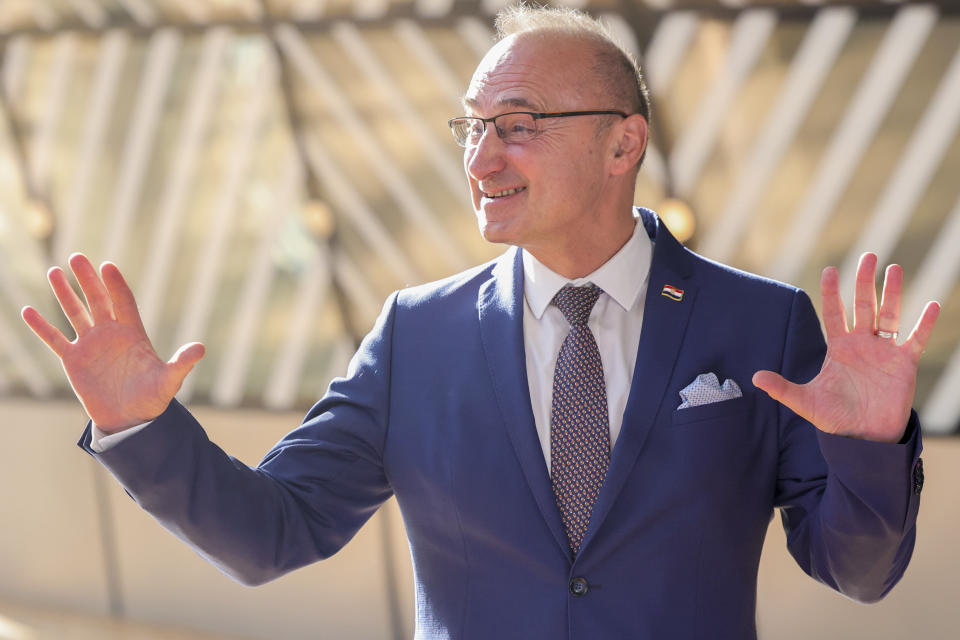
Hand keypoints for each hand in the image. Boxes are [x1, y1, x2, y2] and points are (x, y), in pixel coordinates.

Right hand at [21, 253, 204, 432]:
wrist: (132, 419)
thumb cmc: (153, 398)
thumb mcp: (169, 380)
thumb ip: (181, 363)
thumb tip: (201, 349)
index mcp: (133, 333)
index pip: (123, 302)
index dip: (116, 285)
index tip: (108, 266)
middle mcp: (111, 334)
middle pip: (97, 300)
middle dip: (88, 279)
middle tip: (77, 257)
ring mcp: (91, 345)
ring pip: (75, 313)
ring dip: (65, 293)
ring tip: (54, 271)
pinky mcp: (74, 360)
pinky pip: (55, 339)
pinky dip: (42, 327)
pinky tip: (28, 311)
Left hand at [752, 253, 939, 442]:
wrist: (864, 437)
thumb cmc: (835, 418)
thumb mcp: (805, 402)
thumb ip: (782, 388)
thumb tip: (755, 378)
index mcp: (838, 348)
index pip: (834, 313)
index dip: (832, 292)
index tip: (830, 269)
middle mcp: (861, 344)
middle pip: (863, 305)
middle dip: (864, 281)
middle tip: (867, 256)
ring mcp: (884, 352)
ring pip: (889, 315)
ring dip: (893, 292)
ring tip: (895, 268)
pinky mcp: (904, 364)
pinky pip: (915, 339)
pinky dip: (924, 323)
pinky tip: (932, 305)